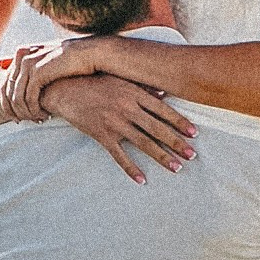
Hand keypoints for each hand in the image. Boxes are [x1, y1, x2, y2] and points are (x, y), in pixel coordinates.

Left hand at [3, 37, 107, 120]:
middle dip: (15, 110)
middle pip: (7, 91)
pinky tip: (45, 115)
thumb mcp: (50, 63)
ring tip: (38, 119)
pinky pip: (29, 98)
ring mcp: (29, 63)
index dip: (7, 103)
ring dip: (27, 112)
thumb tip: (26, 89)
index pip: (5, 83)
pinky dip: (35, 110)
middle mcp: (22, 57)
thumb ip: (36, 71)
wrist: (91, 53)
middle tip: (24, 122)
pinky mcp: (38, 72)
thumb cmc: (73, 61)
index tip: (16, 116)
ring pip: (17, 97)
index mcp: (22, 53)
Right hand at [39, 74, 196, 183]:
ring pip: (143, 143)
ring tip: (177, 168)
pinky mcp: (102, 135)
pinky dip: (131, 168)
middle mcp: (127, 108)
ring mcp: (115, 123)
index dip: (180, 123)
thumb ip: (142, 88)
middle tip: (192, 155)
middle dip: (177, 143)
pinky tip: (142, 179)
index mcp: (134, 94)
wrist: (65, 90)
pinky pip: (119, 155)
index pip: (163, 110)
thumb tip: (164, 93)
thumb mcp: (120, 79)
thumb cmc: (94, 83)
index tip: (194, 134)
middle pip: (157, 129)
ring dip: (162, 157)